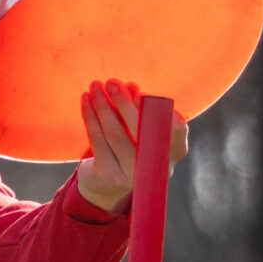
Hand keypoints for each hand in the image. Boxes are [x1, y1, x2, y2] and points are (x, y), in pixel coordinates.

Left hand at [73, 79, 183, 214]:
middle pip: (140, 130)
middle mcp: (158, 166)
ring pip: (115, 134)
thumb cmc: (131, 140)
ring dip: (103, 106)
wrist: (109, 178)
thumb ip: (138, 104)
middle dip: (123, 102)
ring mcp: (134, 174)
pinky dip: (90, 118)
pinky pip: (98, 142)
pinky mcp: (111, 177)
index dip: (158, 111)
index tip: (139, 94)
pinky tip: (86, 100)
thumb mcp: (139, 122)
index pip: (177, 129)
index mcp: (175, 150)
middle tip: (111, 82)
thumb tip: (128, 87)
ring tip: (95, 86)